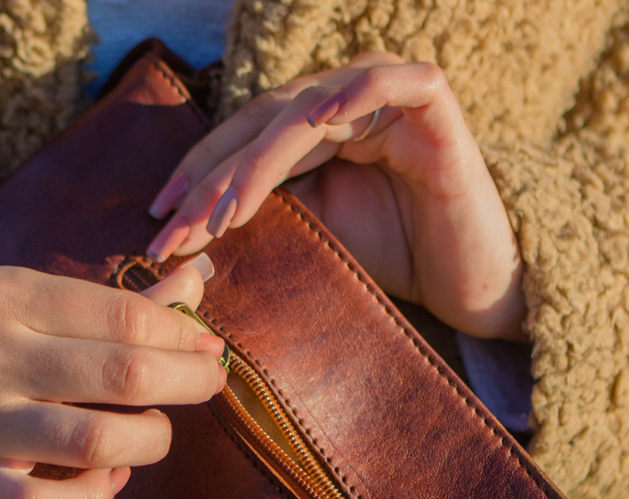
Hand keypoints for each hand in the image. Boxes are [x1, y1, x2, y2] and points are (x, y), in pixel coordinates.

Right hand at [0, 258, 225, 498]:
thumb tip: (198, 286)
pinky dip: (97, 498)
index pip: (123, 315)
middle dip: (188, 384)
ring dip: (149, 441)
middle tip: (210, 386)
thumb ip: (105, 300)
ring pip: (97, 445)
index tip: (208, 348)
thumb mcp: (14, 295)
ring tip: (153, 434)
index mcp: (7, 297)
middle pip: (124, 376)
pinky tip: (107, 480)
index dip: (182, 336)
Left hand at [144, 55, 524, 340]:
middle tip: (175, 228)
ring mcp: (388, 95)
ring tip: (224, 212)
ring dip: (260, 161)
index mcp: (314, 125)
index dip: (199, 173)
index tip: (158, 218)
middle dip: (215, 177)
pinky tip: (322, 122)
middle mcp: (345, 99)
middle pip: (265, 123)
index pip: (244, 139)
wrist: (471, 286)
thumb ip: (262, 217)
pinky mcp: (433, 103)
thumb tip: (186, 232)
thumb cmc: (394, 258)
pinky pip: (391, 83)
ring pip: (309, 111)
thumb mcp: (313, 235)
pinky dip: (358, 92)